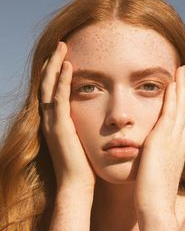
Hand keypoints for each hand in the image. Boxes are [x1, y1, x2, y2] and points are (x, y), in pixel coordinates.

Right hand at [40, 41, 95, 194]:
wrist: (76, 185)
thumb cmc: (81, 166)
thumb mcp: (79, 142)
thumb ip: (80, 127)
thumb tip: (91, 118)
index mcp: (54, 123)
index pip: (51, 92)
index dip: (54, 74)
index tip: (63, 58)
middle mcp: (49, 121)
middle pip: (46, 84)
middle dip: (52, 63)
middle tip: (61, 45)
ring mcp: (52, 124)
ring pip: (49, 87)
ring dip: (55, 66)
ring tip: (62, 47)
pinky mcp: (60, 128)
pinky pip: (59, 99)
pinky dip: (62, 82)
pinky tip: (68, 66)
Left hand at [134, 66, 184, 220]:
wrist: (155, 207)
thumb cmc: (153, 193)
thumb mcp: (157, 172)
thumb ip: (157, 160)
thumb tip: (152, 155)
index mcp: (177, 149)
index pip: (182, 120)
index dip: (183, 102)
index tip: (181, 87)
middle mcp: (179, 142)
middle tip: (184, 71)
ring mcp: (173, 141)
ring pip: (180, 108)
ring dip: (180, 87)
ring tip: (180, 70)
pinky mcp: (162, 141)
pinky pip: (170, 113)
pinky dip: (172, 98)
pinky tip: (170, 84)